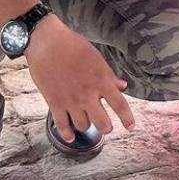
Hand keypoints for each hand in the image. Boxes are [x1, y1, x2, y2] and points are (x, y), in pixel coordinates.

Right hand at [25, 14, 134, 140]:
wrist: (47, 43)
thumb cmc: (73, 45)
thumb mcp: (96, 57)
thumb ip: (109, 75)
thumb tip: (122, 86)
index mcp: (101, 80)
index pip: (119, 104)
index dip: (127, 118)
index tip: (131, 127)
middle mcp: (87, 94)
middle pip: (102, 123)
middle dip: (106, 128)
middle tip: (106, 126)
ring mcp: (71, 101)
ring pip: (84, 126)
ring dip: (87, 126)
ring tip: (86, 122)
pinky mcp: (55, 103)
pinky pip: (63, 126)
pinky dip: (67, 134)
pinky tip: (70, 136)